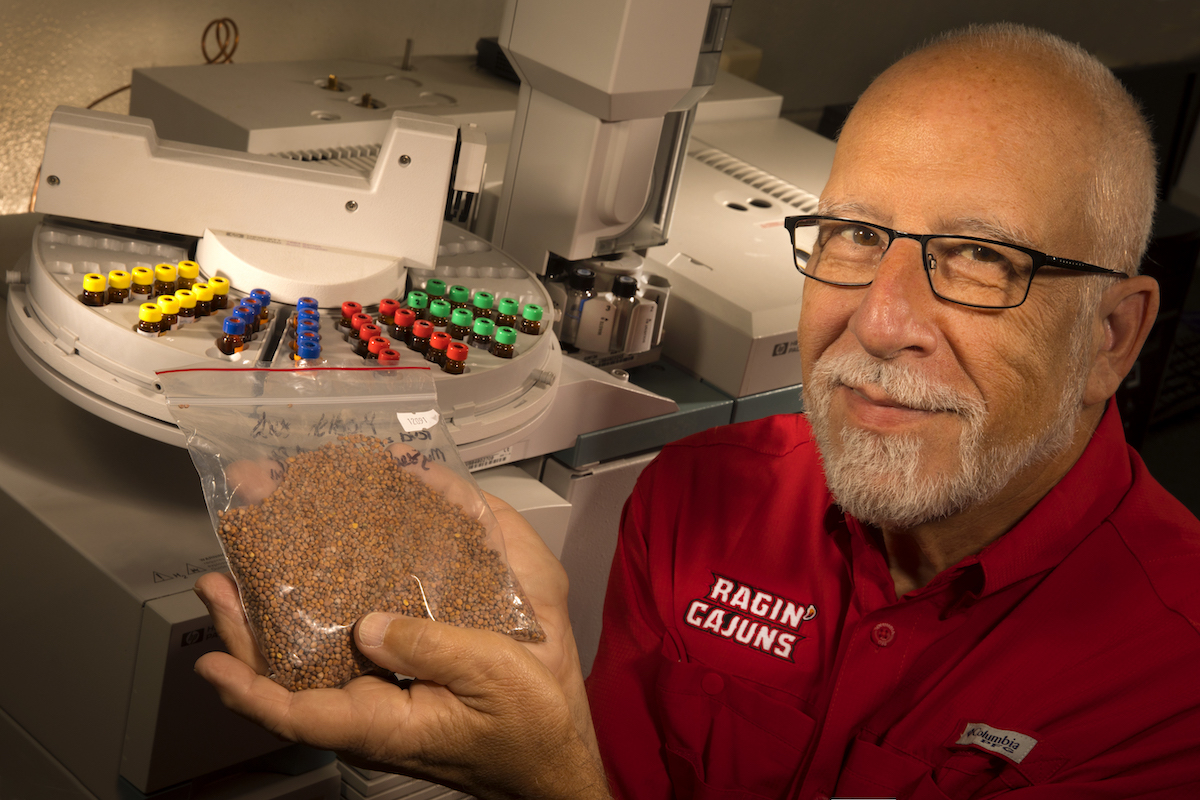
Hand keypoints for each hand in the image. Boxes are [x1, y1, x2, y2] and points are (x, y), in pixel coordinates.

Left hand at [194, 489, 608, 799]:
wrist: (549, 759)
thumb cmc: (530, 729)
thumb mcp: (492, 676)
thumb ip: (432, 649)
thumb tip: (371, 625)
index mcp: (387, 725)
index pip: (300, 716)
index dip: (251, 690)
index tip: (213, 663)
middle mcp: (371, 718)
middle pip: (287, 687)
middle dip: (244, 638)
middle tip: (217, 586)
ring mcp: (379, 707)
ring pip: (305, 673)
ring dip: (268, 631)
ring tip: (242, 585)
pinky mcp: (393, 695)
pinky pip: (336, 667)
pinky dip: (310, 632)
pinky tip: (306, 600)